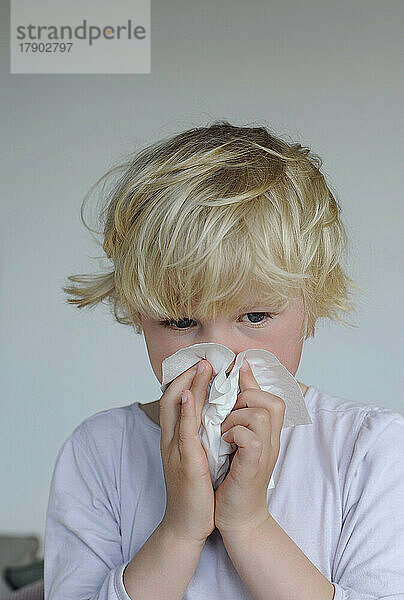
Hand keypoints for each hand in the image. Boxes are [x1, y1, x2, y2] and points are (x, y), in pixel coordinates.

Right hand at [159, 359, 214, 545]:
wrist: (186, 525)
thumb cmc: (194, 491)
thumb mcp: (196, 457)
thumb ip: (199, 436)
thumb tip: (210, 417)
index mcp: (174, 438)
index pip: (174, 400)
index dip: (185, 380)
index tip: (201, 364)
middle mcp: (170, 440)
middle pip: (171, 398)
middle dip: (187, 376)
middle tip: (203, 359)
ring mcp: (175, 450)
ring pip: (176, 410)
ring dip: (188, 386)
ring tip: (201, 367)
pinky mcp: (185, 463)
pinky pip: (183, 432)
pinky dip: (185, 412)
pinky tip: (190, 396)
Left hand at [214, 358, 285, 536]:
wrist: (238, 518)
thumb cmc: (233, 479)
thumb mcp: (238, 442)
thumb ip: (239, 417)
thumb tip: (232, 393)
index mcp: (268, 434)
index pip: (273, 398)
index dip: (252, 383)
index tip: (233, 378)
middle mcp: (271, 442)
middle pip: (273, 402)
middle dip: (245, 400)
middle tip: (227, 416)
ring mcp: (264, 454)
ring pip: (261, 415)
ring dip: (237, 417)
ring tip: (223, 431)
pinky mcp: (253, 466)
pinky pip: (251, 438)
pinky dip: (235, 434)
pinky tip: (224, 442)